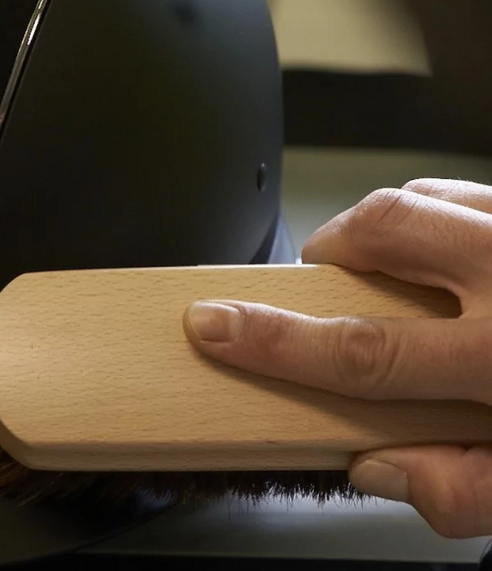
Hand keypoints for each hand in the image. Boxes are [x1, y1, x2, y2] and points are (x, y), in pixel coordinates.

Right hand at [184, 179, 491, 537]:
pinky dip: (430, 212)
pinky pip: (459, 188)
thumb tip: (381, 467)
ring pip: (418, 196)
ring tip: (381, 270)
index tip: (210, 325)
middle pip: (383, 233)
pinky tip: (438, 251)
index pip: (361, 350)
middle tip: (320, 286)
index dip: (272, 341)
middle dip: (331, 252)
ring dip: (380, 229)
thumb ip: (468, 489)